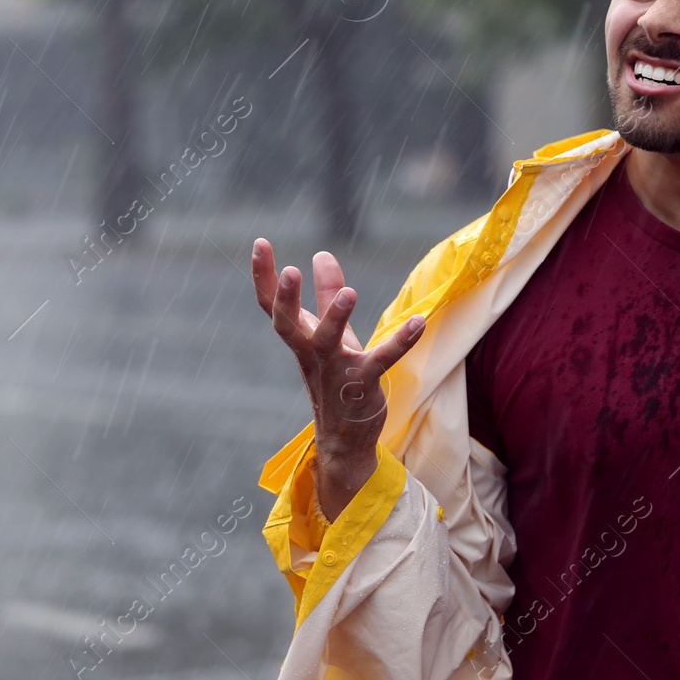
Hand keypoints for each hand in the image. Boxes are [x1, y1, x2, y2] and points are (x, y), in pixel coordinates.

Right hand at [251, 239, 425, 517]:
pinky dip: (399, 342)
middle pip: (287, 325)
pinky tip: (418, 322)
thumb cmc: (336, 377)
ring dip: (336, 317)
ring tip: (351, 292)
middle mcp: (311, 354)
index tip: (260, 242)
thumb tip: (322, 254)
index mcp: (301, 339)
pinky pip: (380, 361)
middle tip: (290, 270)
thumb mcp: (332, 333)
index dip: (264, 276)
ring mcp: (335, 371)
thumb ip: (328, 294)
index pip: (273, 306)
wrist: (346, 437)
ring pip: (328, 343)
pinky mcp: (362, 385)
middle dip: (286, 299)